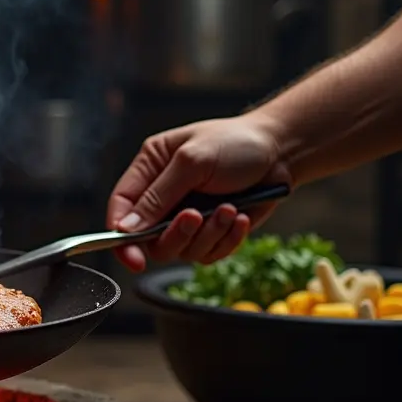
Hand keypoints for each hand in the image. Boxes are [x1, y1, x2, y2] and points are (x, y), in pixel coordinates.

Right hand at [106, 114, 291, 271]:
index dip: (120, 236)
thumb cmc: (235, 143)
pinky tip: (240, 217)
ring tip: (230, 209)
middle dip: (176, 234)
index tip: (133, 258)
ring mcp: (188, 217)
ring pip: (182, 250)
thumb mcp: (192, 162)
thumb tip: (126, 229)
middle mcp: (164, 197)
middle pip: (150, 239)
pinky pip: (209, 253)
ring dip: (209, 234)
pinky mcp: (212, 232)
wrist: (281, 152)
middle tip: (197, 216)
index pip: (121, 208)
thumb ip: (157, 196)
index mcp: (149, 170)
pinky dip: (227, 239)